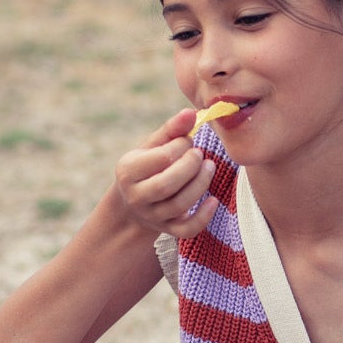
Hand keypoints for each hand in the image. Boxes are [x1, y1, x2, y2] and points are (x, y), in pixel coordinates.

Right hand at [115, 110, 215, 240]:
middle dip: (191, 166)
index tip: (187, 141)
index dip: (181, 146)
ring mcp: (152, 216)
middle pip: (167, 184)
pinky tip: (213, 200)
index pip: (161, 158)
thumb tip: (191, 112)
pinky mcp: (167, 229)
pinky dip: (203, 217)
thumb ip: (171, 130)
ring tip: (210, 166)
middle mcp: (136, 196)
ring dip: (201, 184)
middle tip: (200, 155)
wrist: (132, 203)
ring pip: (179, 204)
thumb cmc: (146, 167)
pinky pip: (187, 230)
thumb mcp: (151, 146)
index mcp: (128, 171)